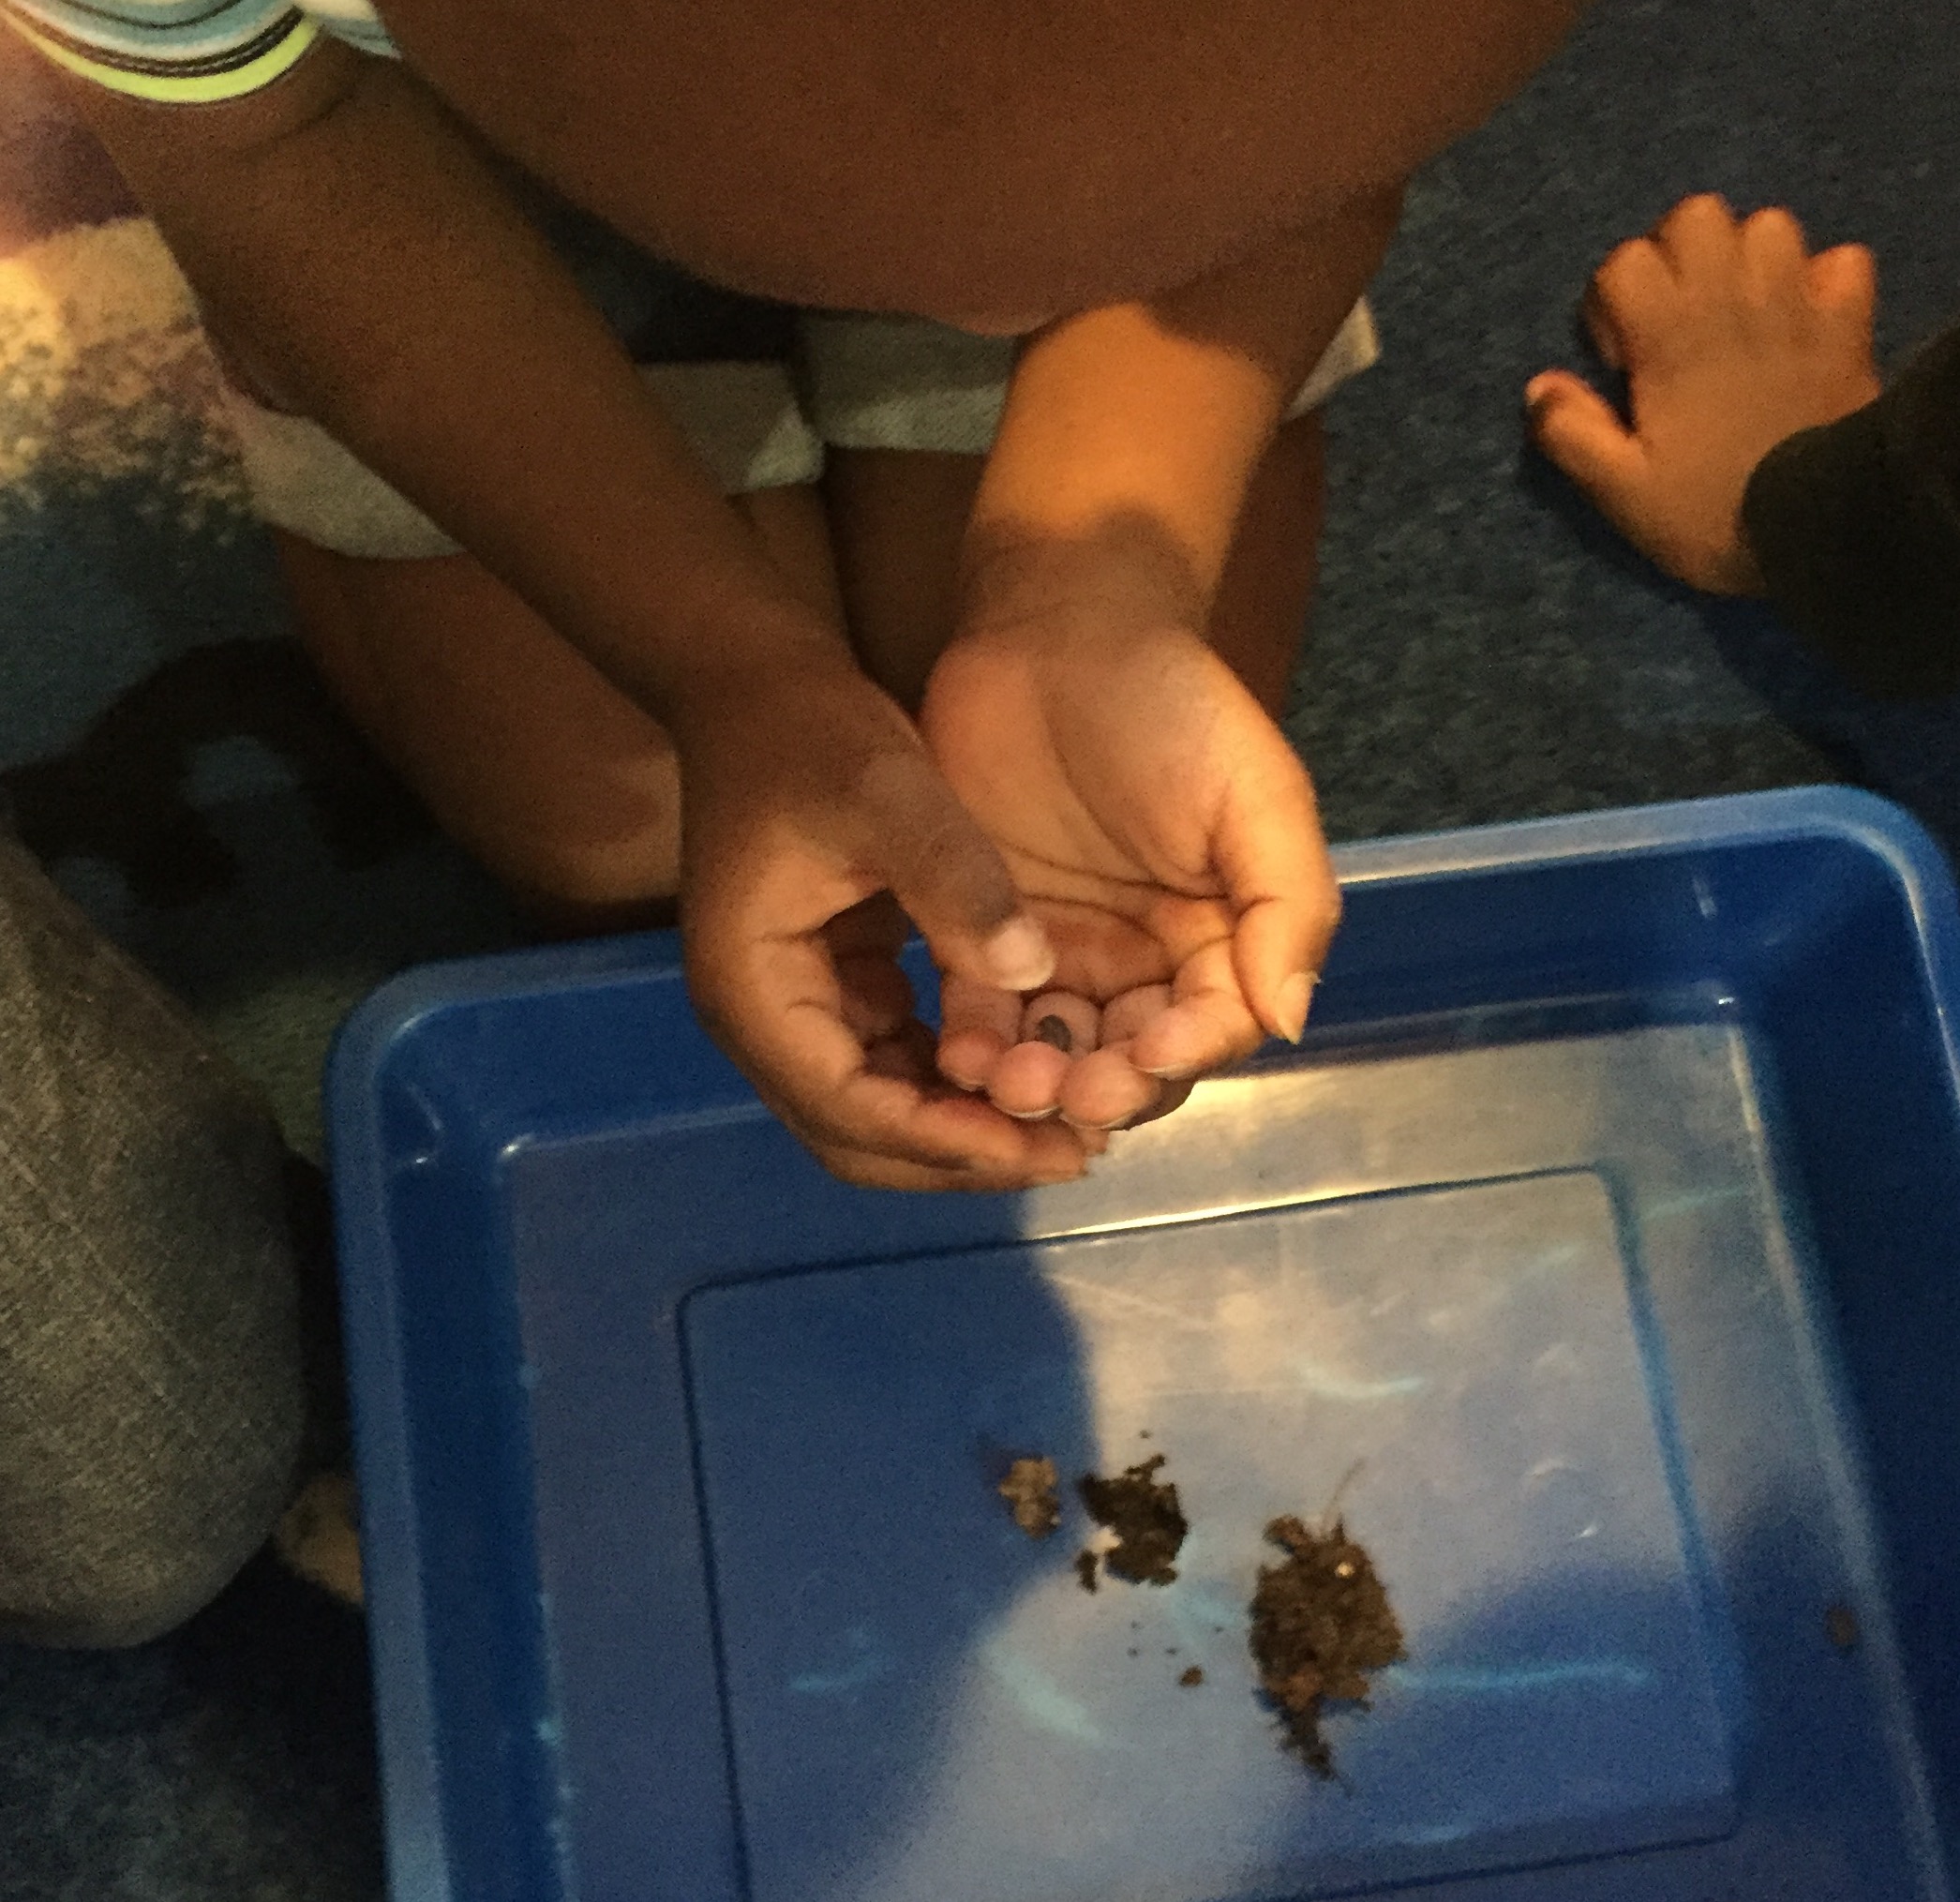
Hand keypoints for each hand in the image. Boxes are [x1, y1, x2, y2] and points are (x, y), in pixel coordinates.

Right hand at [675, 653, 1102, 1190]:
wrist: (759, 687)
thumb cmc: (812, 733)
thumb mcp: (888, 791)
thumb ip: (955, 881)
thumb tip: (1032, 972)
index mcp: (756, 989)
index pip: (848, 1108)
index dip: (946, 1139)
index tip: (1044, 1144)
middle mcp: (762, 1020)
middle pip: (857, 1137)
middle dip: (961, 1155)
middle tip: (1071, 1153)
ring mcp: (790, 1008)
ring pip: (876, 1111)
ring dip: (964, 1126)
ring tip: (1065, 1124)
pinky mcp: (826, 987)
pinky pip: (891, 1062)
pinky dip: (955, 1079)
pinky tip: (1030, 1066)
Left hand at [918, 614, 1338, 1132]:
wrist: (1054, 629)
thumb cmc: (1172, 704)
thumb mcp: (1257, 793)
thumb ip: (1290, 905)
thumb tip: (1290, 1020)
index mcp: (1221, 938)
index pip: (1215, 1028)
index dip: (1186, 1054)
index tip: (1147, 1056)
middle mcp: (1144, 962)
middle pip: (1132, 1062)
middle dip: (1103, 1086)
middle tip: (1067, 1090)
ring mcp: (1060, 952)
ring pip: (1055, 1051)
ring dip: (1037, 1081)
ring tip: (1007, 1079)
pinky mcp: (984, 936)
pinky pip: (983, 1013)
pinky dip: (976, 1046)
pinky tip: (962, 1055)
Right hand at [1526, 194, 1881, 592]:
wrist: (1821, 526)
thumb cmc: (1711, 510)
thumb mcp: (1622, 491)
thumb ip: (1571, 434)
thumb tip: (1539, 386)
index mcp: (1669, 334)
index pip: (1624, 262)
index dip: (1611, 303)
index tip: (1624, 363)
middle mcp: (1732, 298)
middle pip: (1695, 216)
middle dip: (1676, 254)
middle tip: (1674, 315)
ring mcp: (1798, 301)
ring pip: (1768, 225)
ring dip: (1747, 259)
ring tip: (1739, 313)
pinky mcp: (1849, 319)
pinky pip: (1843, 260)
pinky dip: (1822, 280)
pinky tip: (1806, 318)